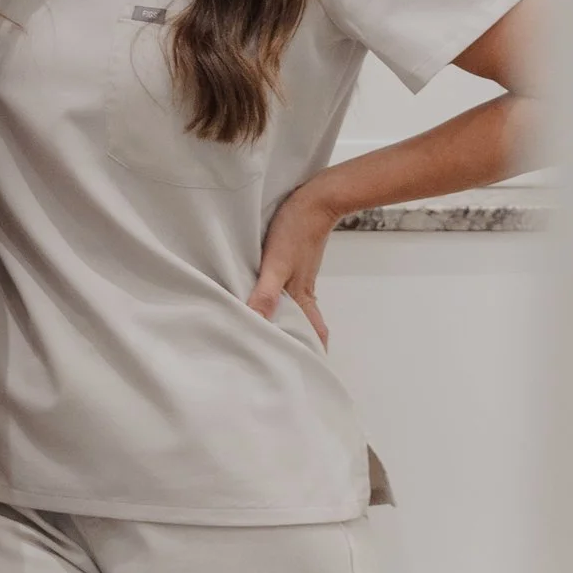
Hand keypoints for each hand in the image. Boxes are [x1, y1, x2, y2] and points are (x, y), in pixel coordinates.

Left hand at [250, 179, 339, 347]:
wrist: (315, 200)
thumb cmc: (295, 231)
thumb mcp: (276, 264)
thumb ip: (266, 293)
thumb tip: (257, 324)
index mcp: (303, 298)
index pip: (314, 335)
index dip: (311, 353)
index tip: (303, 373)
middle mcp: (304, 293)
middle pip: (305, 326)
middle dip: (297, 344)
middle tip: (281, 360)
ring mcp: (300, 278)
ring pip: (296, 310)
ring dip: (287, 324)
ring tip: (270, 337)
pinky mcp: (294, 264)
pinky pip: (289, 292)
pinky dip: (281, 304)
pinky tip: (268, 302)